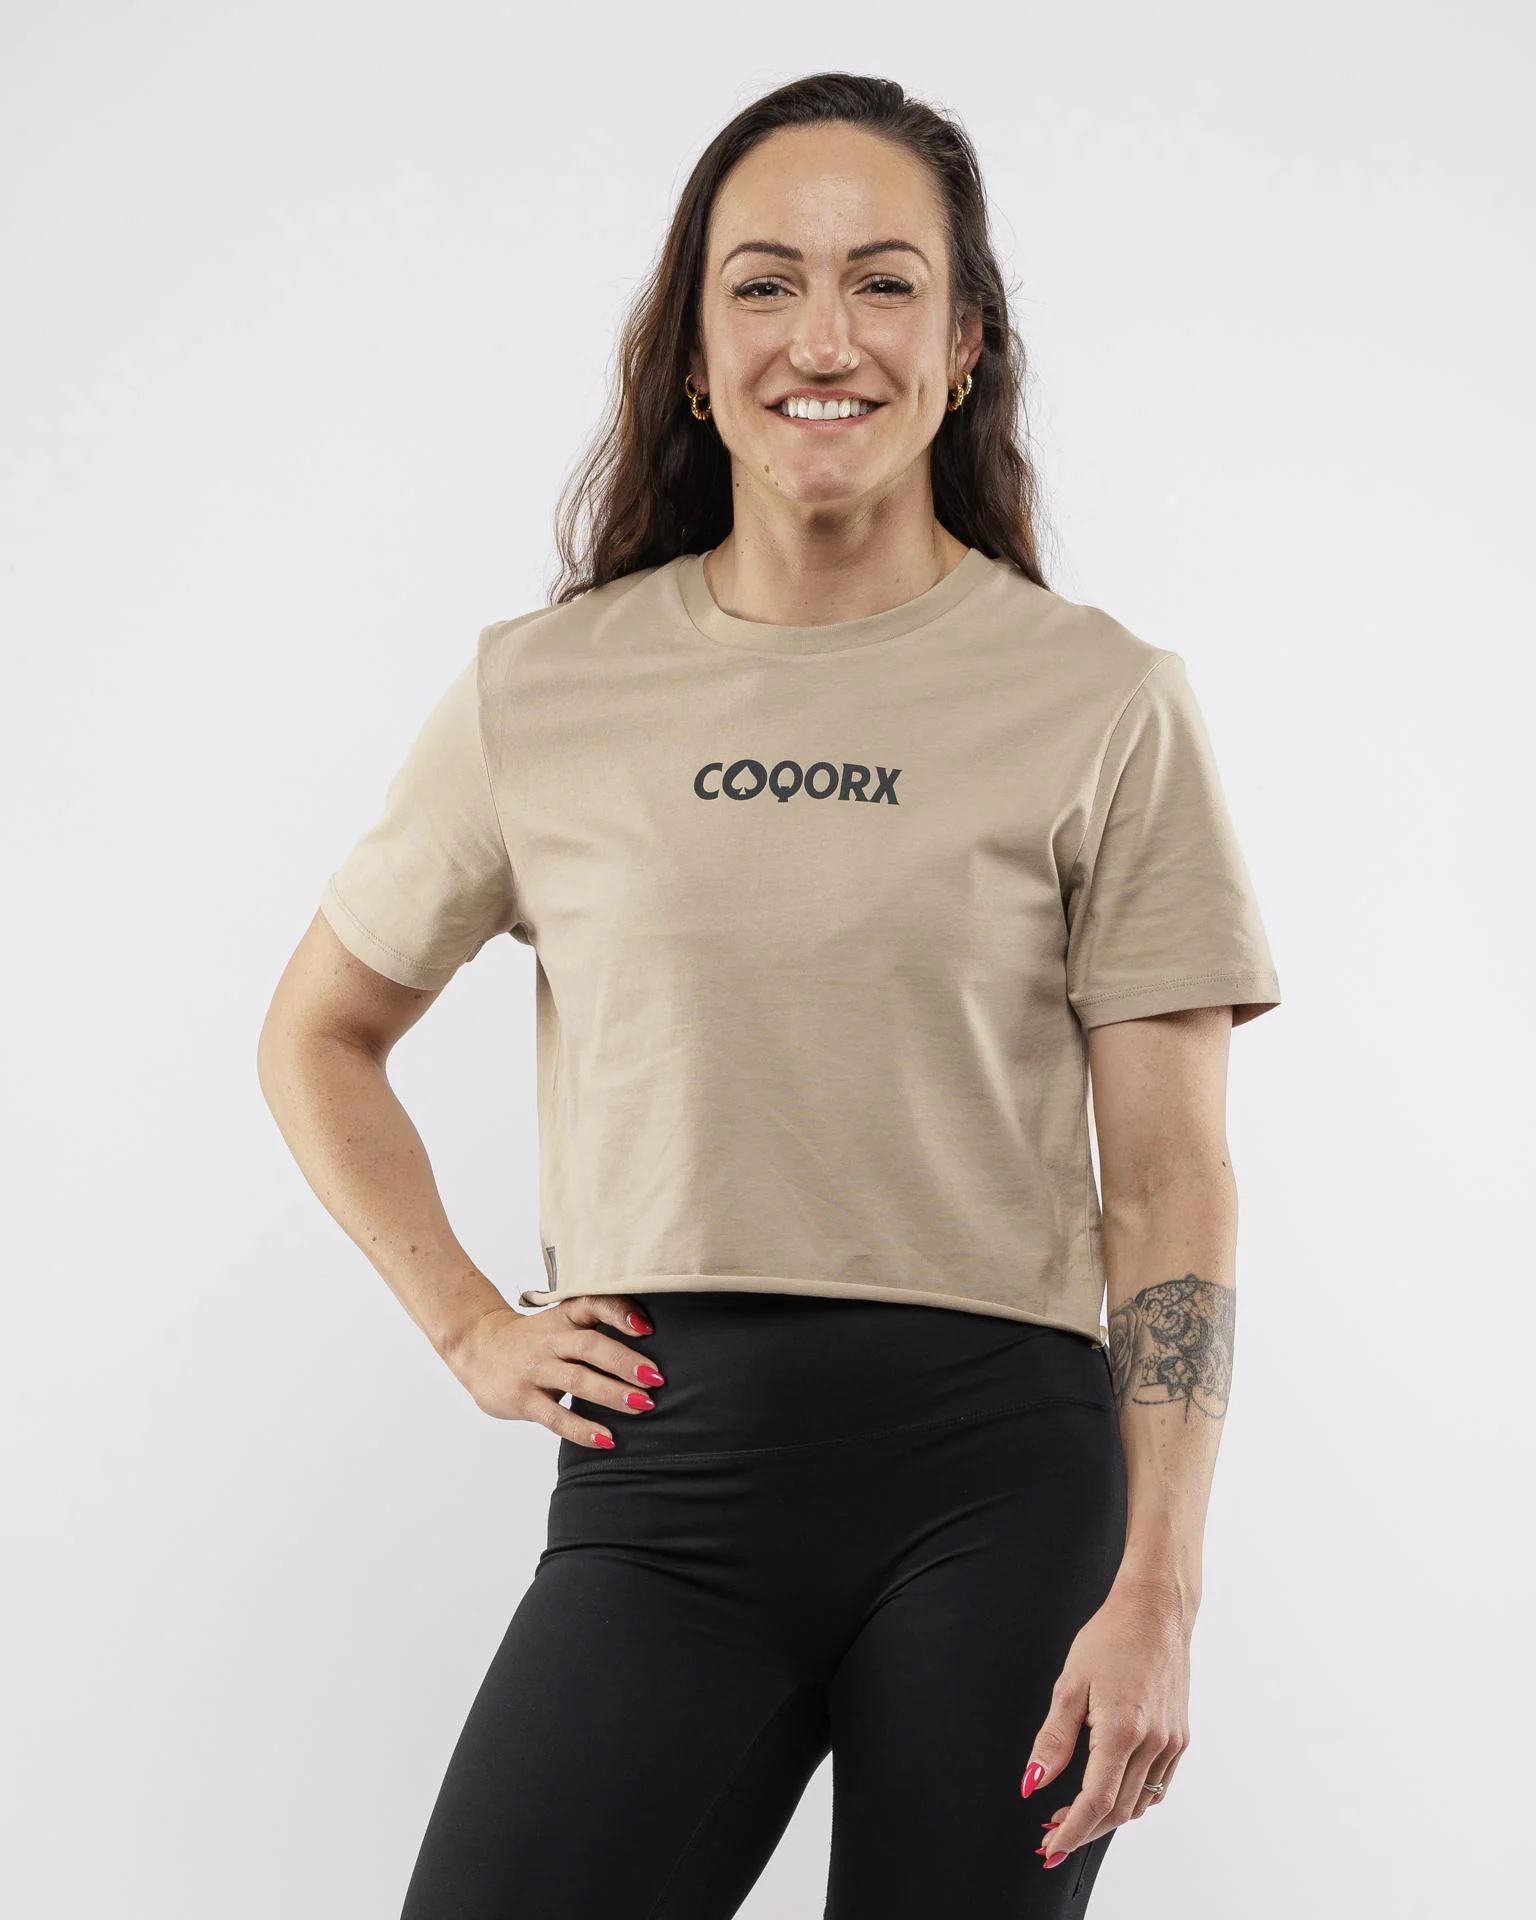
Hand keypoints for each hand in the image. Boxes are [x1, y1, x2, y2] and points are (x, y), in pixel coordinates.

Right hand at [444, 1295, 662, 1447]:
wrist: (476, 1347)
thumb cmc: (533, 1338)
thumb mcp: (560, 1322)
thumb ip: (594, 1328)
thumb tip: (650, 1344)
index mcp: (563, 1317)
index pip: (592, 1305)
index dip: (620, 1313)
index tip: (648, 1327)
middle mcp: (550, 1340)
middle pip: (589, 1346)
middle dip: (624, 1362)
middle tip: (656, 1377)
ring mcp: (535, 1370)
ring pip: (576, 1380)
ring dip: (611, 1394)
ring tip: (642, 1405)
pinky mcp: (522, 1399)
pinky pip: (555, 1416)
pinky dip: (582, 1429)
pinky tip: (606, 1439)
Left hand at [1019, 1576, 1191, 1865]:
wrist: (1156, 1611)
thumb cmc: (1111, 1637)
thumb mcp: (1070, 1684)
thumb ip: (1053, 1739)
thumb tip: (1033, 1782)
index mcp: (1122, 1731)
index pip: (1095, 1802)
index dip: (1071, 1832)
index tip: (1049, 1848)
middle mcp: (1153, 1744)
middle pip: (1117, 1810)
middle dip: (1084, 1830)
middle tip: (1052, 1836)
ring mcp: (1171, 1743)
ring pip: (1139, 1803)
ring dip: (1106, 1818)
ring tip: (1073, 1816)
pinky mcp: (1180, 1738)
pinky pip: (1157, 1786)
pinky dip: (1132, 1799)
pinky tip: (1110, 1793)